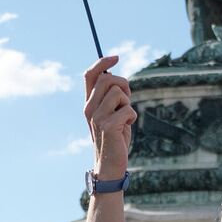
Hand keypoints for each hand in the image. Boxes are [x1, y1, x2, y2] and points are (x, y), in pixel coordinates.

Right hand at [83, 57, 136, 177]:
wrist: (109, 164)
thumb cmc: (114, 138)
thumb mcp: (111, 114)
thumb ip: (111, 98)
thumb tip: (116, 78)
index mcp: (89, 103)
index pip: (90, 75)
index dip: (102, 62)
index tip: (116, 57)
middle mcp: (89, 108)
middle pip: (109, 80)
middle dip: (124, 85)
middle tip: (126, 101)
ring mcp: (96, 117)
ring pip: (119, 93)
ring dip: (128, 103)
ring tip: (125, 118)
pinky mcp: (107, 126)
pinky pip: (127, 109)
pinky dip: (132, 117)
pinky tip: (126, 128)